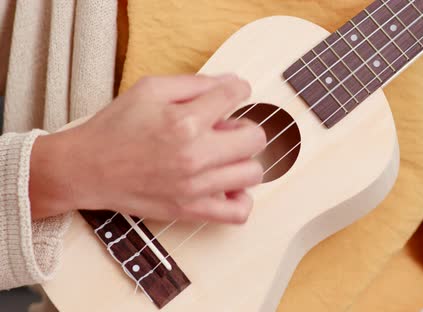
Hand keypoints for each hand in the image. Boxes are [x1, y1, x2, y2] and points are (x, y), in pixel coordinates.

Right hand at [30, 74, 265, 223]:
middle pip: (256, 138)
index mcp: (186, 120)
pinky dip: (241, 200)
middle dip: (245, 127)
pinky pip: (237, 213)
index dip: (239, 90)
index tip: (234, 93)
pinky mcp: (190, 210)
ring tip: (224, 157)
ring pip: (253, 173)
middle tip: (226, 129)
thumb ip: (195, 83)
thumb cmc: (115, 127)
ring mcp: (195, 187)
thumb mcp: (150, 89)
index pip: (237, 95)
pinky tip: (227, 186)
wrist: (86, 169)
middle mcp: (195, 155)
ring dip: (244, 161)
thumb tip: (231, 83)